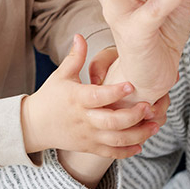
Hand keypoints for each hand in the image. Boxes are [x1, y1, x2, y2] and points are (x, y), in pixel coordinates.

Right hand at [21, 34, 165, 158]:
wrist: (34, 126)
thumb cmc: (50, 96)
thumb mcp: (61, 75)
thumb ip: (75, 57)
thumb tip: (80, 35)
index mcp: (77, 98)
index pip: (98, 96)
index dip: (115, 91)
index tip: (131, 84)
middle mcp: (84, 119)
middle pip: (111, 122)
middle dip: (133, 116)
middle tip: (150, 106)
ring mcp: (87, 135)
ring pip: (115, 140)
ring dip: (138, 135)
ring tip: (155, 126)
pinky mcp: (89, 147)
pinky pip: (110, 153)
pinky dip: (127, 151)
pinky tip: (141, 144)